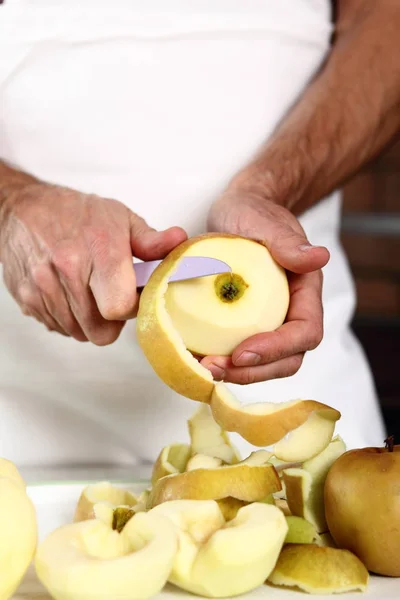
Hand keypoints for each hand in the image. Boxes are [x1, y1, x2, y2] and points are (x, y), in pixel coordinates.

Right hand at [0, 181, 185, 344]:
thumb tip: (179, 242)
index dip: (133, 308)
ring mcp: (43, 287)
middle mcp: (67, 270)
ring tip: (91, 292)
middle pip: (101, 330)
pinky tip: (71, 293)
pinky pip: (58, 328)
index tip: (135, 296)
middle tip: (113, 296)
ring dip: (91, 320)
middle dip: (112, 320)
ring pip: (80, 333)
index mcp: (97, 250)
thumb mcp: (120, 218)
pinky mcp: (27, 299)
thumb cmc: (76, 213)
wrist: (22, 208)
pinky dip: (69, 318)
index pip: (120, 307)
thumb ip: (152, 240)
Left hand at [200, 190, 329, 383]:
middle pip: (286, 359)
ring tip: (202, 368)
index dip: (277, 349)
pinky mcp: (246, 325)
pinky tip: (194, 358)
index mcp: (305, 292)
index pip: (305, 332)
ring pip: (264, 363)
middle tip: (213, 368)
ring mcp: (270, 321)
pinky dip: (222, 361)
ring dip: (235, 373)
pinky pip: (240, 351)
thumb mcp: (265, 222)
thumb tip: (319, 257)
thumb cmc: (253, 213)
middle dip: (252, 372)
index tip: (242, 352)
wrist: (237, 213)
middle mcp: (291, 312)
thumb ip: (288, 242)